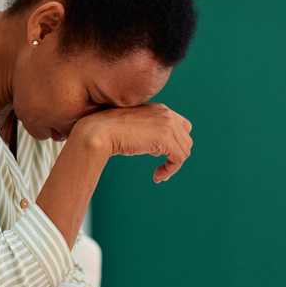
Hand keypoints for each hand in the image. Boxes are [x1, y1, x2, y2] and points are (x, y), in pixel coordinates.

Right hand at [73, 103, 192, 183]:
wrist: (99, 131)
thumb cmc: (109, 132)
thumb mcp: (133, 128)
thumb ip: (147, 133)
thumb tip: (156, 150)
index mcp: (160, 109)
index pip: (182, 126)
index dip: (176, 143)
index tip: (161, 156)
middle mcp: (167, 114)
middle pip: (186, 139)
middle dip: (176, 155)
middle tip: (162, 169)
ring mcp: (167, 125)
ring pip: (184, 150)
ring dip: (173, 165)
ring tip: (158, 174)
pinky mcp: (165, 139)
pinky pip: (179, 159)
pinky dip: (170, 170)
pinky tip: (157, 176)